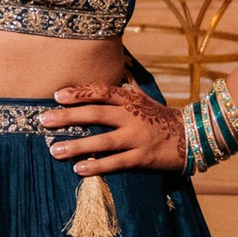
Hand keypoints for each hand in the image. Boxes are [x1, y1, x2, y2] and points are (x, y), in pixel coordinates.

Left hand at [41, 77, 185, 178]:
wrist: (194, 136)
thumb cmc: (162, 117)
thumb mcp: (145, 97)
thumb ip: (127, 86)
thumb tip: (118, 67)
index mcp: (130, 100)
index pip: (101, 92)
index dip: (78, 93)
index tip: (56, 95)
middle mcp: (132, 116)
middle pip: (95, 114)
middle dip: (67, 117)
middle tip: (43, 121)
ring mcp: (137, 137)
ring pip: (102, 141)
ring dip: (76, 146)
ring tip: (54, 150)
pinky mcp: (143, 157)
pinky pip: (116, 162)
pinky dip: (97, 166)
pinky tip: (79, 169)